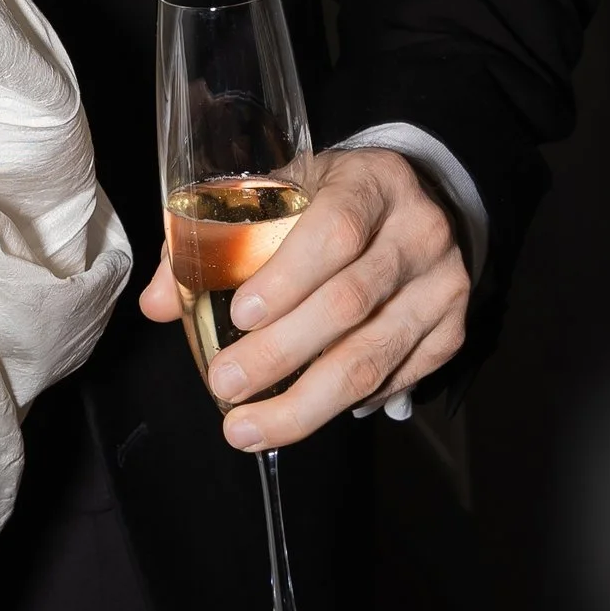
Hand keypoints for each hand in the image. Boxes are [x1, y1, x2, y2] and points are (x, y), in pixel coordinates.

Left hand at [139, 148, 468, 450]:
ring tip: (248, 427)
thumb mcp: (282, 192)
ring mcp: (444, 285)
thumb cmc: (333, 198)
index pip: (336, 230)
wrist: (417, 202)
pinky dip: (346, 403)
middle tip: (225, 386)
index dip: (286, 278)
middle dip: (280, 354)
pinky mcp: (452, 331)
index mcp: (372, 182)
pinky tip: (303, 414)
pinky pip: (396, 379)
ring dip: (305, 402)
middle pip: (350, 304)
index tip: (238, 317)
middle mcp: (419, 232)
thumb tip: (157, 303)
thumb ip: (217, 238)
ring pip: (374, 355)